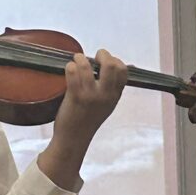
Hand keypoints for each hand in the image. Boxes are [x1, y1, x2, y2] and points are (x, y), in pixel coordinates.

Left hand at [38, 49, 126, 189]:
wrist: (74, 139)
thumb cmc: (88, 119)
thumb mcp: (107, 104)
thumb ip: (113, 87)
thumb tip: (126, 66)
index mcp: (115, 96)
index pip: (123, 71)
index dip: (115, 60)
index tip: (105, 60)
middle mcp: (105, 95)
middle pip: (111, 65)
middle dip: (103, 54)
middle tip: (94, 56)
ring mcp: (90, 96)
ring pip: (87, 67)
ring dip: (80, 58)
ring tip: (77, 59)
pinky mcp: (75, 97)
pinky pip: (73, 73)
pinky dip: (70, 66)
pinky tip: (69, 68)